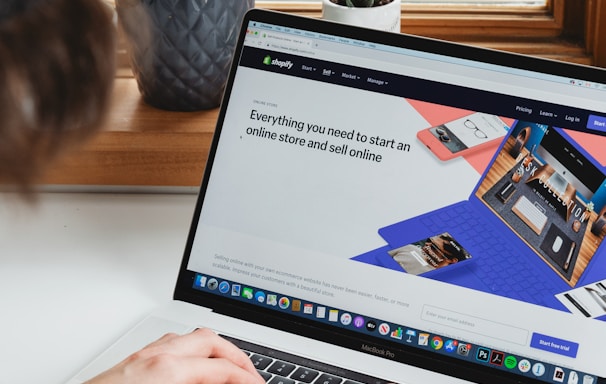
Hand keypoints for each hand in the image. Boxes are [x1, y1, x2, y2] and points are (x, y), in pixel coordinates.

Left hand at [85, 328, 264, 383]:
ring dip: (216, 349)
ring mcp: (144, 354)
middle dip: (238, 357)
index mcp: (169, 371)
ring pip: (191, 336)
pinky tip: (197, 365)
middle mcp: (157, 355)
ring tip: (230, 368)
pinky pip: (173, 343)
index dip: (247, 378)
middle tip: (252, 375)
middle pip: (212, 340)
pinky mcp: (133, 360)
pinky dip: (194, 350)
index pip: (223, 368)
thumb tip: (226, 383)